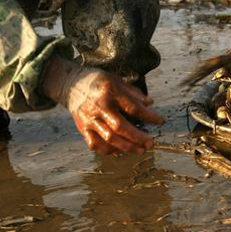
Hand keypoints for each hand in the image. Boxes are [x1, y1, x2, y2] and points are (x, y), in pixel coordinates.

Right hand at [41, 56, 164, 154]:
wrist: (70, 84)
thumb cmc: (98, 82)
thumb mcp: (116, 80)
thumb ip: (133, 93)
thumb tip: (150, 103)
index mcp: (109, 93)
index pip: (133, 108)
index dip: (149, 116)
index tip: (160, 122)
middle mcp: (98, 107)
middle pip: (120, 127)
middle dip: (138, 138)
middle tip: (151, 143)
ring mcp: (89, 120)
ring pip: (108, 139)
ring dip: (127, 147)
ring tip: (140, 150)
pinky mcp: (82, 128)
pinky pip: (96, 144)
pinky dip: (109, 150)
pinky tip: (120, 151)